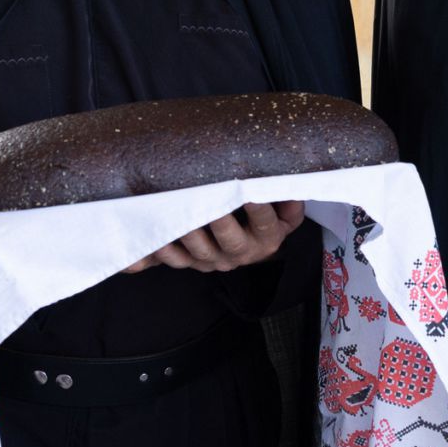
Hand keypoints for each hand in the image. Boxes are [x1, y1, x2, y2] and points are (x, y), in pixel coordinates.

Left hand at [121, 201, 304, 273]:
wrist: (253, 249)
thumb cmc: (267, 221)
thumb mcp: (286, 213)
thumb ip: (289, 200)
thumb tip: (290, 182)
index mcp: (268, 238)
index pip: (266, 222)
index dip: (259, 208)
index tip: (250, 192)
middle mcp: (242, 252)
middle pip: (231, 240)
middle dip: (220, 222)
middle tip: (209, 202)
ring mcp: (216, 260)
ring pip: (201, 251)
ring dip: (189, 233)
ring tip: (178, 212)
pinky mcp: (194, 263)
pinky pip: (177, 260)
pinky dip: (165, 250)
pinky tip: (157, 235)